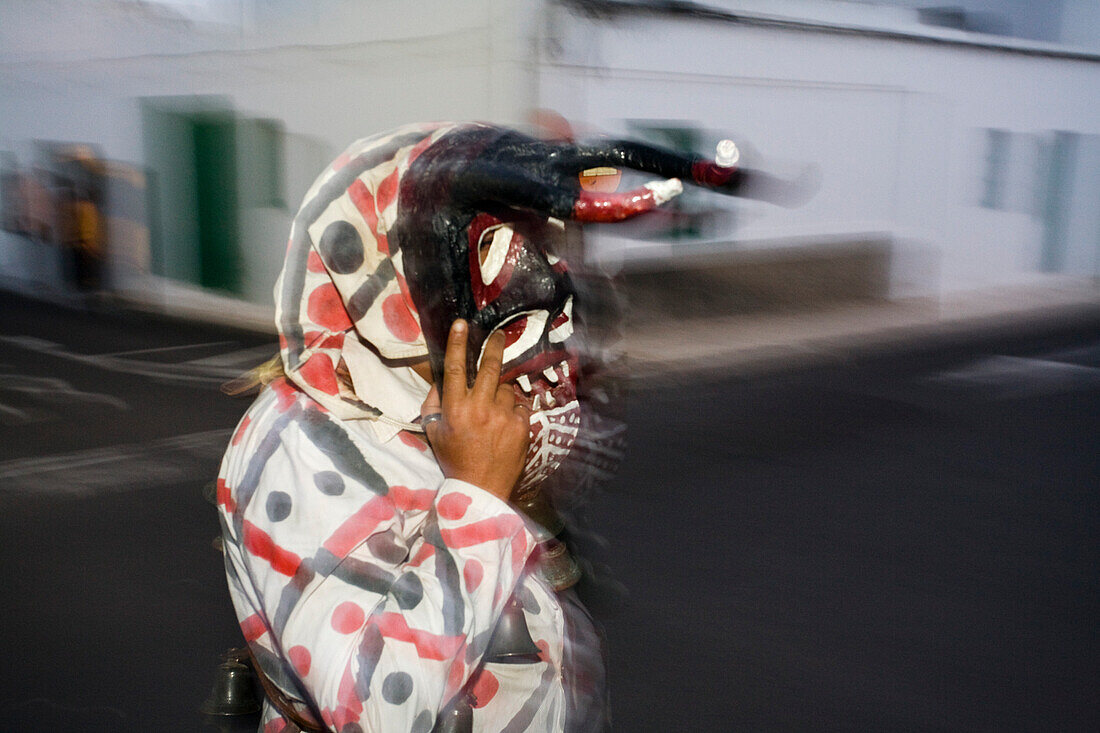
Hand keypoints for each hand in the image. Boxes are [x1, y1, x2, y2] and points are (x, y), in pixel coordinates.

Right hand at [420, 320, 530, 500]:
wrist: (481, 489)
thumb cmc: (454, 460)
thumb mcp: (435, 433)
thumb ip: (433, 404)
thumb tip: (440, 380)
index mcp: (455, 408)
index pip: (455, 368)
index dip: (457, 343)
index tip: (462, 324)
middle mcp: (479, 408)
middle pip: (489, 367)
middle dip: (494, 346)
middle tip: (498, 335)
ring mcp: (502, 416)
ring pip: (504, 389)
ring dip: (499, 395)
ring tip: (493, 415)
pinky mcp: (521, 425)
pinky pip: (518, 407)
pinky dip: (512, 412)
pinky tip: (504, 427)